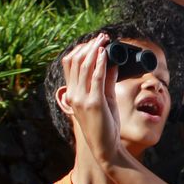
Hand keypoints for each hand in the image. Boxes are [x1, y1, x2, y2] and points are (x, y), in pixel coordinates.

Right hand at [60, 33, 119, 162]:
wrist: (106, 147)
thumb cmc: (106, 125)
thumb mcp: (106, 99)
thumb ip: (107, 81)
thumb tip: (113, 62)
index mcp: (73, 94)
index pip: (70, 65)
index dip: (81, 50)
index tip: (95, 41)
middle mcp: (74, 95)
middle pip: (75, 62)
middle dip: (89, 46)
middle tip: (101, 37)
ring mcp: (82, 99)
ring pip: (84, 67)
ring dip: (95, 50)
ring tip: (104, 40)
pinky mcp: (94, 103)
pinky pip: (96, 78)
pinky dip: (100, 63)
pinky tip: (105, 54)